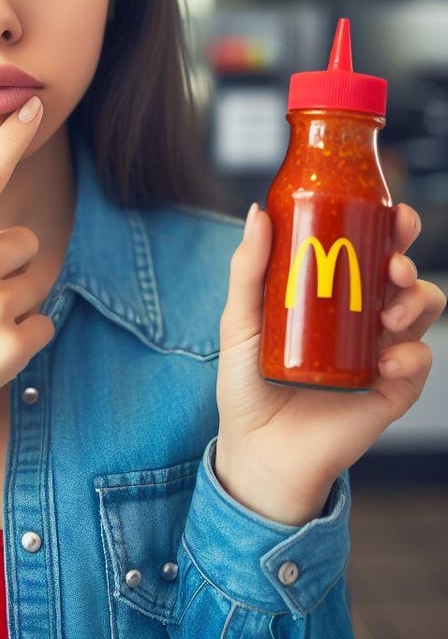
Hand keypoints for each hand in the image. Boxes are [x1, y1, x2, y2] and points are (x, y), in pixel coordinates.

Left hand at [215, 203, 445, 525]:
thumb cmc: (247, 382)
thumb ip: (249, 269)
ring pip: (421, 309)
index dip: (389, 227)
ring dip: (415, 301)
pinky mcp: (392, 390)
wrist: (258, 448)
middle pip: (402, 273)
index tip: (393, 214)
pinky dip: (410, 356)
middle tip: (392, 265)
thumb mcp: (240, 320)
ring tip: (386, 318)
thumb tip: (258, 212)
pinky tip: (383, 364)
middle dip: (407, 257)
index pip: (368, 250)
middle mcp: (361, 317)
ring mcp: (380, 351)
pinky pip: (419, 361)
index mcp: (331, 293)